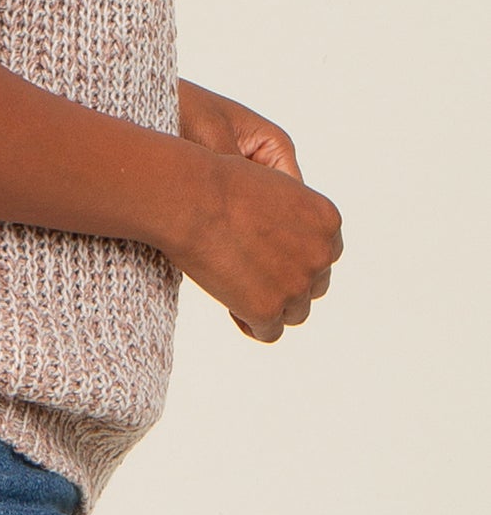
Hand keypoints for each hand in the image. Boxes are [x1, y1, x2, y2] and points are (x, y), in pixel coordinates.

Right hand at [174, 80, 341, 341]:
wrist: (188, 197)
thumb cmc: (218, 182)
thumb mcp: (273, 185)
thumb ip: (293, 214)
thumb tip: (287, 241)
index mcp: (327, 221)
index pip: (324, 253)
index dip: (295, 255)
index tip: (267, 252)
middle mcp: (320, 255)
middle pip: (314, 284)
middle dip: (287, 281)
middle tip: (251, 271)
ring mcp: (296, 285)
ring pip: (294, 312)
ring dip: (272, 304)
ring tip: (239, 289)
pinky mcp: (267, 309)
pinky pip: (267, 332)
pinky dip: (251, 323)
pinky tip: (232, 308)